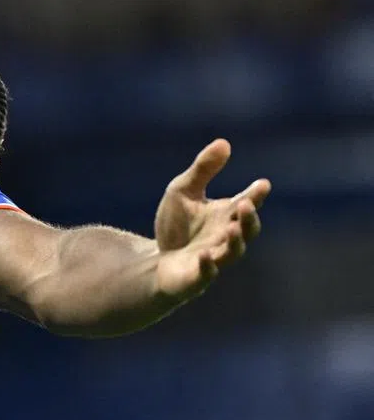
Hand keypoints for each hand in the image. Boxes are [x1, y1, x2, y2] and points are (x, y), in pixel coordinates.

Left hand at [153, 139, 270, 301]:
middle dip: (249, 218)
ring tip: (232, 227)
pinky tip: (205, 256)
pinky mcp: (196, 277)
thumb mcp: (183, 191)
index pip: (246, 205)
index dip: (256, 195)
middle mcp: (225, 238)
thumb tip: (223, 142)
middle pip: (247, 230)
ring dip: (235, 241)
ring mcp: (214, 259)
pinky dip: (209, 266)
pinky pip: (206, 274)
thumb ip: (203, 169)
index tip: (263, 184)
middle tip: (246, 204)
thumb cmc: (177, 226)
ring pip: (232, 253)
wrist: (157, 260)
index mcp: (226, 216)